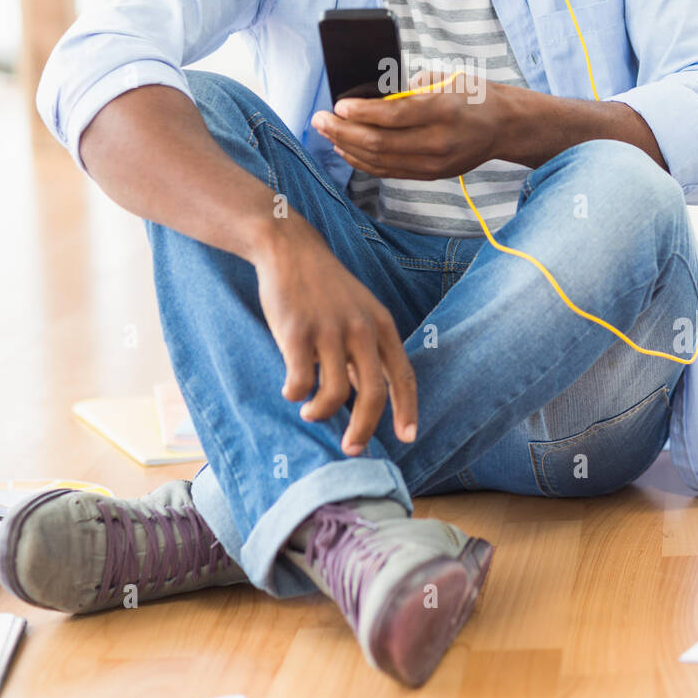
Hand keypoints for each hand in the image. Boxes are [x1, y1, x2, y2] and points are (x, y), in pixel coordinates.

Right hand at [254, 229, 416, 455]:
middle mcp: (360, 329)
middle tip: (351, 448)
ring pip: (335, 395)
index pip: (403, 375)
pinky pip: (301, 383)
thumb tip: (365, 397)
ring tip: (309, 410)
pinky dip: (295, 395)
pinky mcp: (297, 333)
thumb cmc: (323, 286)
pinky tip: (290, 389)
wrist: (290, 250)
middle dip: (363, 429)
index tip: (407, 438)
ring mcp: (329, 331)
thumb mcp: (357, 312)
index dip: (407, 410)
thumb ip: (364, 351)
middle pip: (373, 394)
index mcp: (380, 325)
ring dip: (320, 412)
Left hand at [311, 68, 507, 179]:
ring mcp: (434, 163)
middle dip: (343, 131)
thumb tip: (372, 95)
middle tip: (319, 119)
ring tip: (326, 133)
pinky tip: (346, 148)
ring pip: (380, 160)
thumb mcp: (447, 79)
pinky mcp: (430, 175)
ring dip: (347, 147)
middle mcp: (438, 141)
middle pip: (380, 142)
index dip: (361, 113)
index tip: (338, 106)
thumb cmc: (474, 96)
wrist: (504, 127)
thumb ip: (411, 87)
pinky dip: (363, 161)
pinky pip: (389, 171)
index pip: (394, 116)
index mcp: (444, 110)